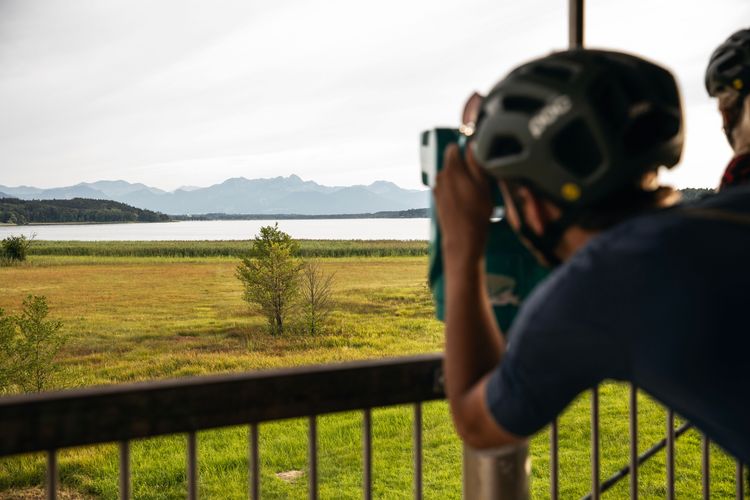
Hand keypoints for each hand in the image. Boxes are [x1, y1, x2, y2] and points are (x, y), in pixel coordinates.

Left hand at [433, 143, 493, 265]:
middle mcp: (440, 177)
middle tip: (480, 179)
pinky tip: (466, 203)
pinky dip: (456, 191)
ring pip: (451, 176)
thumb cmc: (476, 214)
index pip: (454, 147)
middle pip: (453, 162)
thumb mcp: (483, 185)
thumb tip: (473, 144)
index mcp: (451, 169)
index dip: (466, 151)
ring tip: (474, 193)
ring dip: (461, 180)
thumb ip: (477, 162)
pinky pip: (448, 188)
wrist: (462, 240)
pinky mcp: (437, 200)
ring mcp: (437, 189)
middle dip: (465, 166)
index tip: (477, 160)